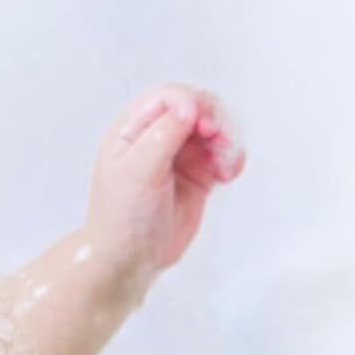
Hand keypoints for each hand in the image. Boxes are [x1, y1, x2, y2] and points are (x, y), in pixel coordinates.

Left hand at [84, 84, 245, 275]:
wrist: (131, 258)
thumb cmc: (122, 216)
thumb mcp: (138, 170)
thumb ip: (163, 134)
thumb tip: (190, 106)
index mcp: (133, 128)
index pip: (169, 97)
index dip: (191, 103)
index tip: (203, 124)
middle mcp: (157, 136)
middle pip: (197, 108)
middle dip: (215, 121)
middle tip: (220, 143)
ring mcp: (180, 156)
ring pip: (214, 131)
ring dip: (227, 142)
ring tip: (226, 167)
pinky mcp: (199, 176)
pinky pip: (223, 156)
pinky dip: (232, 159)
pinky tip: (229, 173)